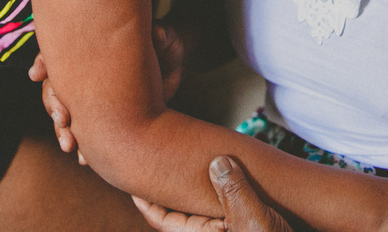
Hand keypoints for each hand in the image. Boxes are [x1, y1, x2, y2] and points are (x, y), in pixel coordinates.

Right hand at [29, 21, 185, 163]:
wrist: (172, 75)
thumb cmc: (165, 49)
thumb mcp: (166, 40)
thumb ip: (162, 37)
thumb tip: (158, 35)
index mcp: (90, 48)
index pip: (60, 51)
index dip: (45, 61)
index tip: (36, 73)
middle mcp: (83, 72)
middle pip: (55, 85)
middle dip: (54, 103)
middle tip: (63, 118)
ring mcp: (87, 95)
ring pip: (63, 112)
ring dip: (62, 129)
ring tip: (69, 144)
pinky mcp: (98, 117)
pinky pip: (82, 132)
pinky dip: (82, 146)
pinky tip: (84, 158)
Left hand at [132, 156, 291, 231]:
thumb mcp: (255, 219)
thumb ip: (235, 191)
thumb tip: (218, 162)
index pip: (162, 220)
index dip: (144, 199)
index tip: (132, 177)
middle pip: (176, 214)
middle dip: (164, 191)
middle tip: (150, 163)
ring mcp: (225, 231)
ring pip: (197, 210)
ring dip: (189, 190)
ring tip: (181, 166)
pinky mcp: (240, 227)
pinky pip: (217, 209)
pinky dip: (212, 191)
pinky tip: (219, 175)